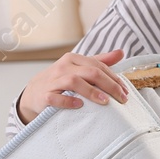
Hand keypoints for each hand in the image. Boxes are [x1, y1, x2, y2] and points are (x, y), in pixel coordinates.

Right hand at [17, 48, 132, 124]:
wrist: (34, 93)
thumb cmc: (60, 81)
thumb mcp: (79, 68)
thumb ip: (100, 61)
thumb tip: (121, 52)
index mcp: (73, 58)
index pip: (99, 65)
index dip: (114, 78)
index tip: (126, 91)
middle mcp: (63, 67)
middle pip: (91, 72)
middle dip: (109, 85)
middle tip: (122, 98)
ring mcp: (53, 81)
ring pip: (74, 81)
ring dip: (92, 91)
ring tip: (105, 101)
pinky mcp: (44, 96)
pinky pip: (56, 98)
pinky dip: (68, 101)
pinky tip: (80, 105)